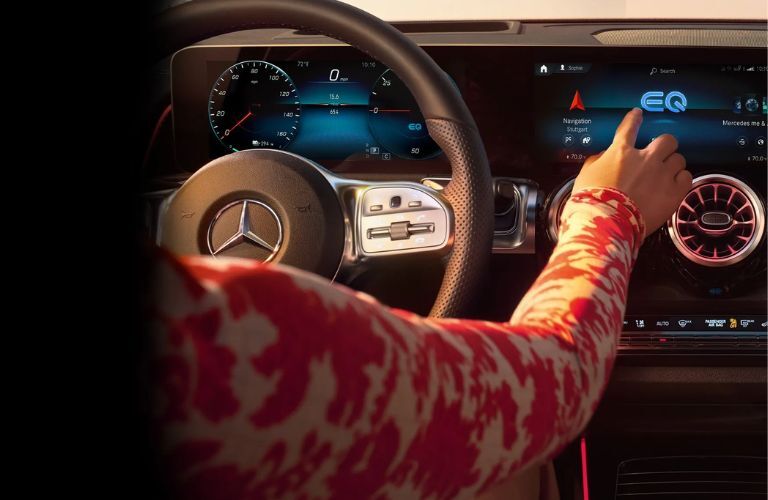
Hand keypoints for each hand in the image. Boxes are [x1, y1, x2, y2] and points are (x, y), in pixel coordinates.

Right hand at [573, 108, 692, 233]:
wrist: (605, 223)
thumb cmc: (591, 201)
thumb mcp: (585, 176)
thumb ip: (596, 162)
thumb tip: (603, 158)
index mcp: (620, 153)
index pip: (629, 127)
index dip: (634, 119)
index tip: (637, 114)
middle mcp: (645, 159)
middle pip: (667, 140)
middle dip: (664, 146)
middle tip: (659, 155)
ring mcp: (662, 175)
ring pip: (679, 159)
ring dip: (672, 165)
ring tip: (666, 175)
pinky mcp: (674, 192)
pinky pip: (686, 178)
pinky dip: (681, 180)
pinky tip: (673, 186)